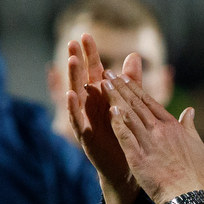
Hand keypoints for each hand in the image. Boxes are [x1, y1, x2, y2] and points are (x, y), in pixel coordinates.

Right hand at [67, 35, 140, 203]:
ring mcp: (86, 121)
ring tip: (70, 61)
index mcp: (101, 98)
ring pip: (76, 96)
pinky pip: (76, 120)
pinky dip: (73, 108)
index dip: (89, 54)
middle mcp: (90, 107)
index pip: (93, 71)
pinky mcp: (86, 137)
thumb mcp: (129, 104)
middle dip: (77, 61)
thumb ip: (131, 81)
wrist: (127, 169)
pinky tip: (71, 94)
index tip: (85, 35)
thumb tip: (134, 54)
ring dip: (72, 79)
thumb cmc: (126, 135)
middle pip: (81, 79)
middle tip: (72, 42)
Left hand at [102, 69, 203, 203]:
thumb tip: (190, 110)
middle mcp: (159, 130)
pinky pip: (126, 137)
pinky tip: (109, 111)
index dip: (135, 88)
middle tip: (107, 72)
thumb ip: (190, 125)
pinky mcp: (139, 157)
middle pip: (136, 104)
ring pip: (129, 115)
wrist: (189, 194)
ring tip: (102, 84)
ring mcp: (149, 143)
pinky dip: (118, 123)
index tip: (124, 77)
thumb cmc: (194, 173)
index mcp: (172, 126)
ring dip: (114, 99)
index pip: (150, 102)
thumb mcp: (197, 144)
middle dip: (120, 87)